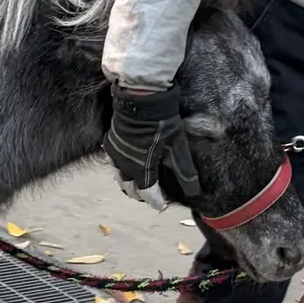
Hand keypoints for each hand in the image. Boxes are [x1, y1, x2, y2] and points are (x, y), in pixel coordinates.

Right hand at [104, 83, 201, 211]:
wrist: (140, 97)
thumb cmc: (161, 121)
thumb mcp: (177, 146)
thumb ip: (184, 171)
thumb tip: (194, 192)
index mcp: (141, 169)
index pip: (147, 194)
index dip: (156, 201)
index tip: (162, 205)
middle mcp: (124, 165)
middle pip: (130, 188)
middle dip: (141, 194)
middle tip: (153, 195)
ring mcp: (115, 154)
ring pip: (119, 176)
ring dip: (129, 183)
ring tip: (139, 183)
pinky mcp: (109, 142)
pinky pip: (113, 163)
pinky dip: (121, 169)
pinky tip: (129, 164)